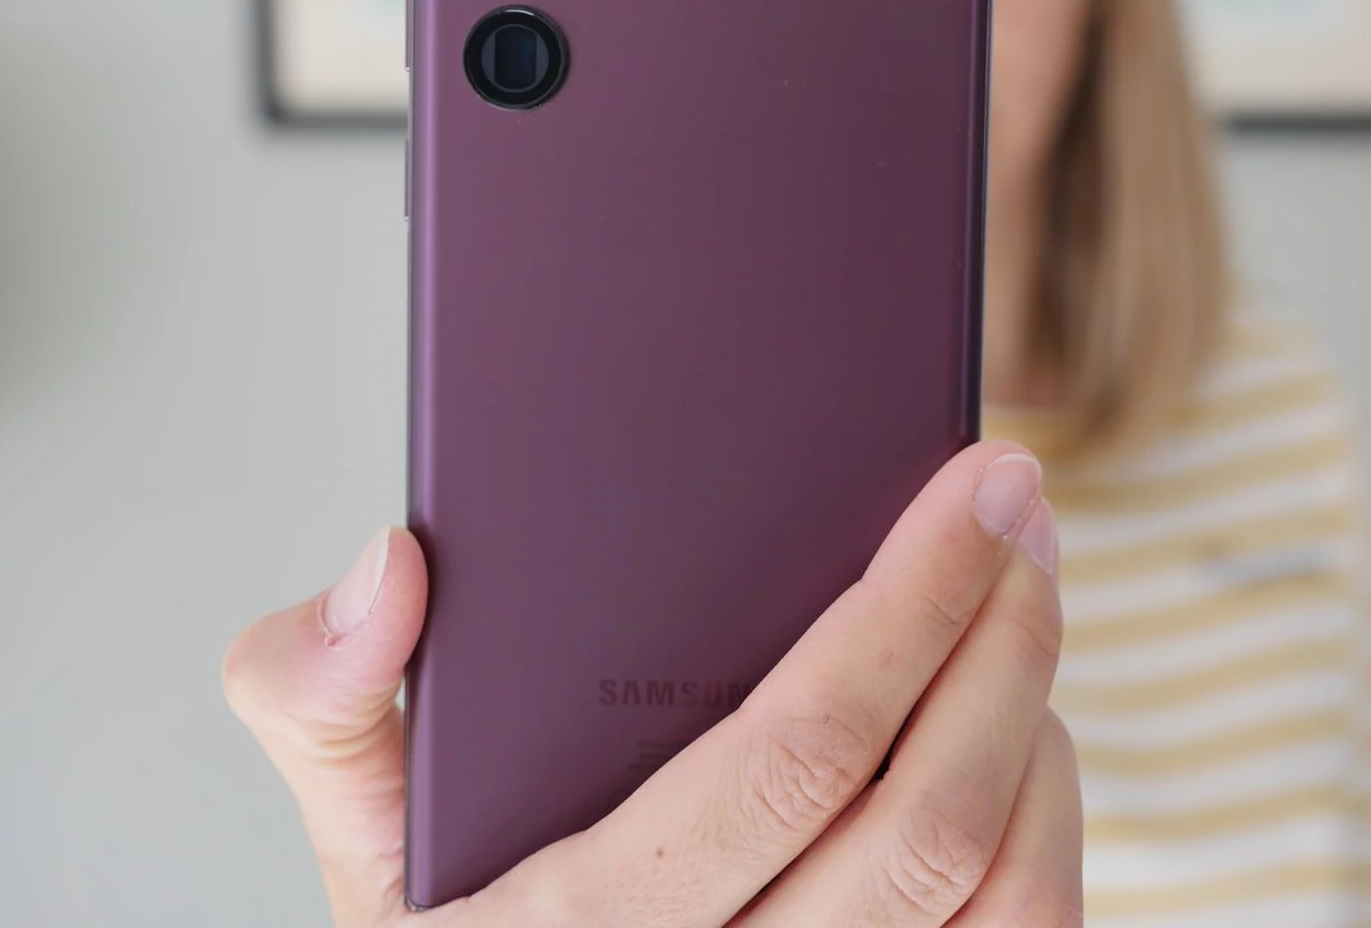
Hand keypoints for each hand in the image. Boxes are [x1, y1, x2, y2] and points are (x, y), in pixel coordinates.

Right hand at [222, 440, 1080, 925]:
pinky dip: (1050, 828)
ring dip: (1037, 726)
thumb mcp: (359, 831)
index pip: (793, 755)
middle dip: (1006, 635)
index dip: (909, 606)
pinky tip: (1021, 734)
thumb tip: (388, 566)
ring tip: (1023, 604)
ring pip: (1002, 896)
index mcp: (587, 924)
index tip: (970, 485)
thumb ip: (319, 698)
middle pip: (928, 820)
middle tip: (1021, 506)